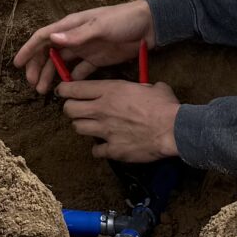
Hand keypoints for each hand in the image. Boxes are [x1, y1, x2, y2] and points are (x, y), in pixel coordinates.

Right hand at [15, 0, 153, 95]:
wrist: (149, 26)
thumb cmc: (123, 20)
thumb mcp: (100, 26)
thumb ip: (77, 35)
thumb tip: (52, 39)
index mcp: (72, 25)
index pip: (44, 37)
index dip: (29, 49)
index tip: (17, 64)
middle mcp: (74, 37)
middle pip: (49, 52)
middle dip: (38, 67)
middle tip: (33, 84)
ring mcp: (85, 49)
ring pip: (61, 63)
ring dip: (51, 76)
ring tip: (44, 91)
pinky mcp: (97, 59)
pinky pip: (79, 71)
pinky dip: (71, 80)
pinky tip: (67, 91)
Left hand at [60, 80, 181, 162]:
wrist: (173, 130)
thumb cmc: (164, 105)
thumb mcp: (150, 86)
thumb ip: (138, 87)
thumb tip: (142, 88)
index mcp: (109, 90)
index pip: (73, 89)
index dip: (64, 90)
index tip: (64, 91)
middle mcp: (101, 109)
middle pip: (69, 110)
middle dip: (70, 109)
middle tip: (78, 110)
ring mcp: (105, 131)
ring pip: (78, 128)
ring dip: (83, 126)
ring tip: (92, 126)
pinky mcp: (112, 149)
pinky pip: (96, 150)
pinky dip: (99, 149)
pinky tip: (106, 146)